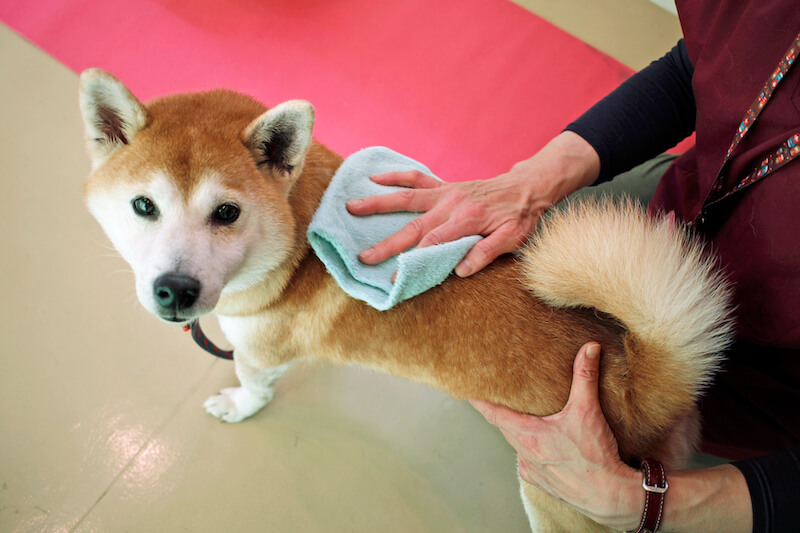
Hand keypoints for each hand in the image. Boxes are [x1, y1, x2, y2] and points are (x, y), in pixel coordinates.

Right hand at [346, 168, 544, 276]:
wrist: (529, 186)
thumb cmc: (521, 216)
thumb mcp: (513, 238)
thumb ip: (486, 252)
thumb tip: (461, 270)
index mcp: (467, 221)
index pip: (434, 244)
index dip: (413, 261)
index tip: (394, 277)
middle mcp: (452, 205)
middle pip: (413, 226)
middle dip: (387, 243)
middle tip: (363, 257)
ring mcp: (446, 193)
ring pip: (406, 198)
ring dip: (378, 203)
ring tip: (351, 207)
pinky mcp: (445, 186)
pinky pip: (417, 179)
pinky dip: (396, 177)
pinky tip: (375, 178)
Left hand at [470, 343, 641, 529]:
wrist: (609, 496)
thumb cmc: (595, 456)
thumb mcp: (588, 410)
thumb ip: (585, 377)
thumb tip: (589, 348)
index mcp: (529, 435)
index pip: (495, 414)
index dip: (480, 403)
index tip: (466, 393)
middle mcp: (525, 454)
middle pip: (504, 428)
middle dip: (500, 413)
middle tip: (494, 399)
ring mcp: (532, 470)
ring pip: (517, 446)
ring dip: (517, 433)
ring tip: (520, 420)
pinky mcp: (543, 483)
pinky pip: (529, 464)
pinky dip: (531, 452)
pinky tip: (540, 446)